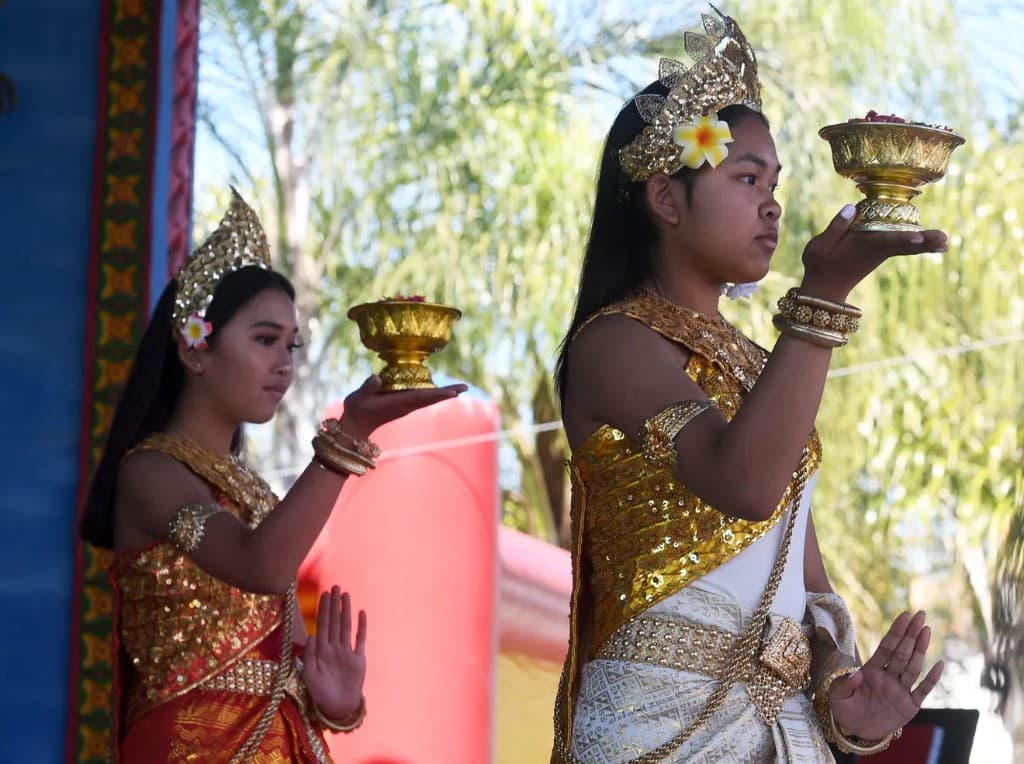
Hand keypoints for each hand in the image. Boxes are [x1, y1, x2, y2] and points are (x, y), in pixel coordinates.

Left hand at [302, 586, 366, 719]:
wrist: (338, 707)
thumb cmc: (320, 693)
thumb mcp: (309, 675)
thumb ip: (309, 655)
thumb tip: (312, 635)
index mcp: (321, 651)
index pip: (322, 625)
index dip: (324, 609)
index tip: (324, 594)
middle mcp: (334, 648)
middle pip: (334, 621)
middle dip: (334, 604)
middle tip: (335, 587)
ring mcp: (346, 652)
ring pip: (346, 626)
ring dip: (346, 610)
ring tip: (346, 595)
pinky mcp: (358, 659)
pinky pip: (360, 639)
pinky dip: (361, 626)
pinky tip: (361, 613)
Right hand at [339, 375, 467, 439]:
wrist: (355, 427)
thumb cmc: (356, 411)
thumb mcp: (358, 398)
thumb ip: (367, 388)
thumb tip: (377, 377)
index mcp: (399, 403)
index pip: (422, 397)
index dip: (438, 394)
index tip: (453, 393)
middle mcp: (406, 405)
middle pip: (431, 398)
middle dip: (448, 393)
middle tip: (465, 387)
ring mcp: (405, 406)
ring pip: (428, 399)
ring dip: (444, 394)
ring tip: (459, 389)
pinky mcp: (402, 405)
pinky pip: (422, 399)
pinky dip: (433, 394)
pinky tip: (440, 391)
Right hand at [800, 204, 947, 302]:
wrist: (824, 290)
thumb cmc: (819, 266)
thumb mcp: (818, 247)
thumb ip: (835, 227)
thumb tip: (852, 208)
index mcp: (862, 247)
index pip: (885, 240)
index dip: (901, 238)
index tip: (918, 237)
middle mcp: (876, 251)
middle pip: (904, 244)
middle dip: (925, 241)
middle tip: (946, 240)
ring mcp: (880, 254)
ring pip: (907, 246)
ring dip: (927, 243)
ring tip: (946, 241)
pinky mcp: (880, 254)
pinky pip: (903, 247)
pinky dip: (918, 243)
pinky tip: (932, 242)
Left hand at [829, 610, 943, 740]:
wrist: (858, 730)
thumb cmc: (846, 709)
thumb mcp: (838, 696)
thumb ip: (845, 683)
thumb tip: (857, 674)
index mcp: (872, 670)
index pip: (886, 647)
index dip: (895, 632)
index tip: (904, 615)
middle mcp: (888, 676)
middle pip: (902, 652)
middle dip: (911, 633)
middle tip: (920, 614)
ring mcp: (900, 689)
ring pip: (913, 667)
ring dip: (920, 649)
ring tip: (927, 630)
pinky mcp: (910, 705)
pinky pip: (923, 690)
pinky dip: (931, 678)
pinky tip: (940, 665)